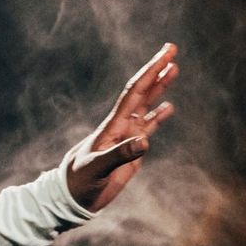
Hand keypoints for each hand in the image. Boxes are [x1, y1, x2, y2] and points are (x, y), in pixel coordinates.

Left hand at [61, 42, 178, 212]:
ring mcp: (126, 137)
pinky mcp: (130, 151)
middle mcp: (121, 126)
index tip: (166, 54)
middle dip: (157, 70)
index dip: (151, 71)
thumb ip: (121, 155)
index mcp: (114, 125)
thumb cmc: (79, 181)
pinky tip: (168, 107)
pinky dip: (158, 115)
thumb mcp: (98, 168)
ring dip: (160, 87)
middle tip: (172, 49)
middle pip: (142, 91)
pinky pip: (147, 127)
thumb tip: (144, 141)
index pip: (135, 92)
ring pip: (146, 105)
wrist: (71, 196)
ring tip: (174, 69)